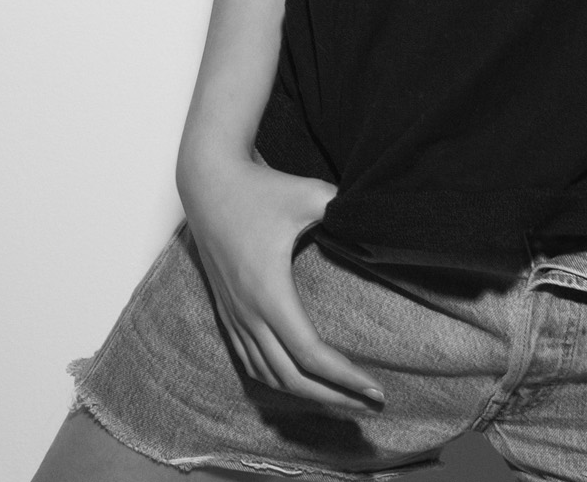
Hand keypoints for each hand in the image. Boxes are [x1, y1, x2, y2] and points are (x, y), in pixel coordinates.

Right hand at [177, 143, 384, 412]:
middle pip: (292, 378)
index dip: (345, 377)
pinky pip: (251, 362)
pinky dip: (277, 381)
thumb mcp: (309, 193)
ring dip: (306, 395)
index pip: (311, 355)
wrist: (210, 181)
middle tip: (370, 405)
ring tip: (342, 399)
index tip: (376, 388)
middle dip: (333, 398)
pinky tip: (299, 382)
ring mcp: (235, 315)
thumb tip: (377, 218)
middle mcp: (249, 313)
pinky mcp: (228, 310)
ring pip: (269, 376)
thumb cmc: (261, 188)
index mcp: (270, 294)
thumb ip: (344, 208)